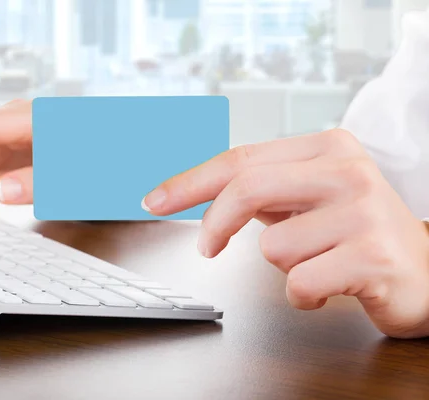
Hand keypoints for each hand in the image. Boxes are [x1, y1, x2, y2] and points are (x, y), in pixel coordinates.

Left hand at [142, 129, 428, 338]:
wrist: (425, 271)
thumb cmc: (352, 233)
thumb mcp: (306, 199)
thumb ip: (260, 189)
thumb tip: (195, 191)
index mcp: (327, 147)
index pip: (241, 160)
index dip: (190, 182)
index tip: (155, 201)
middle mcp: (348, 170)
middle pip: (247, 189)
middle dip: (215, 224)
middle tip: (207, 247)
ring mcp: (365, 212)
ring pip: (272, 248)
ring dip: (283, 266)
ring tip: (317, 263)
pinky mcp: (374, 256)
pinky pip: (299, 284)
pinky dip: (304, 296)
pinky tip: (331, 288)